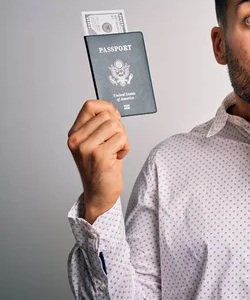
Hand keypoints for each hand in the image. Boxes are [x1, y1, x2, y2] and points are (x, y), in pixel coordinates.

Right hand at [67, 100, 129, 222]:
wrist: (99, 194)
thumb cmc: (101, 168)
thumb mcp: (97, 142)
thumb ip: (101, 125)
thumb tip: (112, 109)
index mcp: (75, 133)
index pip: (90, 105)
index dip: (107, 108)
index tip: (114, 119)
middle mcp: (77, 139)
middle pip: (108, 115)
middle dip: (118, 127)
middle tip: (114, 142)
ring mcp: (86, 147)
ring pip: (116, 126)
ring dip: (122, 138)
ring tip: (115, 151)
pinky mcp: (99, 155)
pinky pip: (122, 139)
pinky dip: (125, 148)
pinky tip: (117, 157)